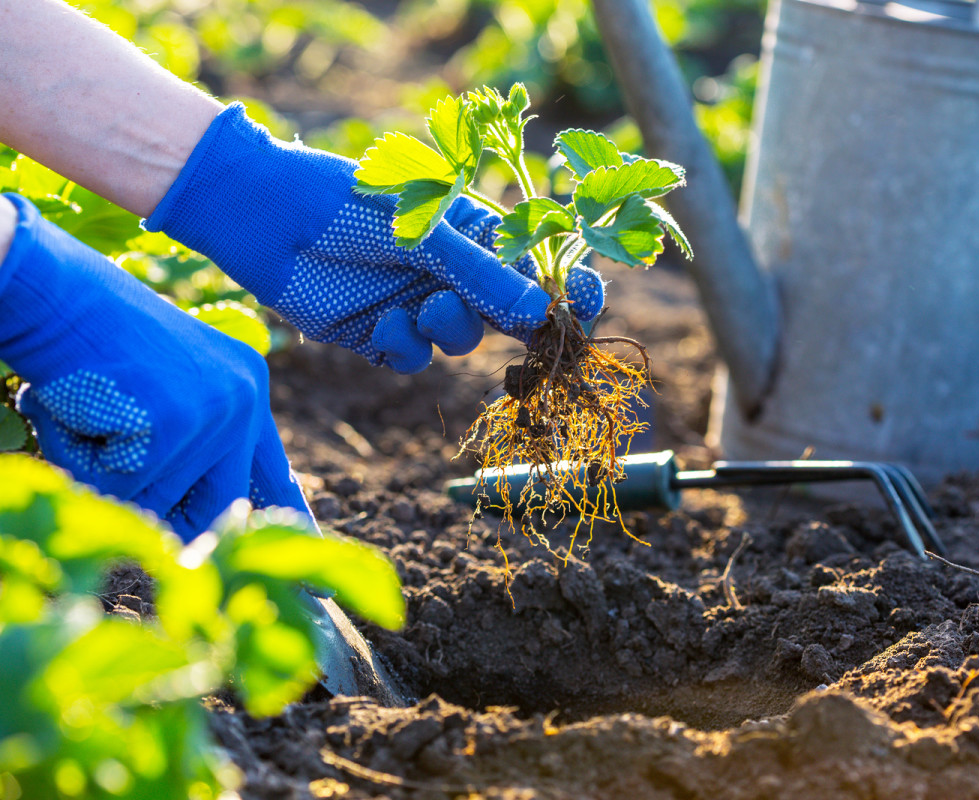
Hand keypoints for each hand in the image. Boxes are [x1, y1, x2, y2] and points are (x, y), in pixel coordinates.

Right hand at [0, 194, 307, 540]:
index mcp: (247, 391)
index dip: (284, 531)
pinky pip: (117, 484)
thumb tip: (204, 535)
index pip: (274, 475)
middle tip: (151, 500)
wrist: (45, 286)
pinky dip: (80, 455)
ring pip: (152, 499)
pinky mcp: (174, 422)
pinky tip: (77, 403)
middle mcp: (244, 401)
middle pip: (222, 507)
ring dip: (103, 470)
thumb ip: (193, 451)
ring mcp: (213, 412)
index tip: (314, 593)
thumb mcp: (159, 390)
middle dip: (177, 522)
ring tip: (89, 408)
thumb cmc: (87, 340)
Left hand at [144, 104, 604, 373]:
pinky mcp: (380, 334)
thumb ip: (482, 276)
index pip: (540, 265)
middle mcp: (453, 271)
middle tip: (526, 334)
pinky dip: (404, 345)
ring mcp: (418, 303)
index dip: (569, 290)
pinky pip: (414, 358)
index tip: (582, 312)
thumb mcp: (424, 233)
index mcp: (475, 232)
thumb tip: (543, 316)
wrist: (262, 215)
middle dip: (517, 326)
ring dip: (450, 330)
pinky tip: (379, 321)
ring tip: (423, 307)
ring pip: (462, 341)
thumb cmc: (348, 201)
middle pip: (509, 313)